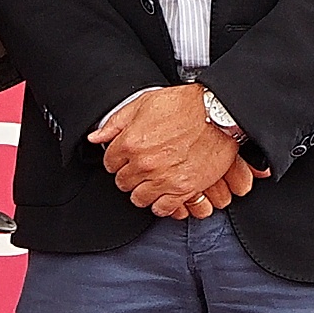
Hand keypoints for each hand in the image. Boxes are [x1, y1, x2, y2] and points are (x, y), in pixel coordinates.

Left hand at [91, 84, 243, 218]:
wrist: (217, 112)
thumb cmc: (184, 105)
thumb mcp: (143, 104)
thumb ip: (116, 123)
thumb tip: (95, 138)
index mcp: (131, 143)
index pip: (110, 163)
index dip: (118, 159)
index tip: (126, 157)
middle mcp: (145, 164)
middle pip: (123, 183)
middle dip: (130, 175)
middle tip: (141, 168)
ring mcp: (164, 179)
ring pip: (140, 199)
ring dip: (143, 191)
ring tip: (152, 181)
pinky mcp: (184, 189)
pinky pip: (163, 208)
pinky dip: (161, 204)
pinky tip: (164, 193)